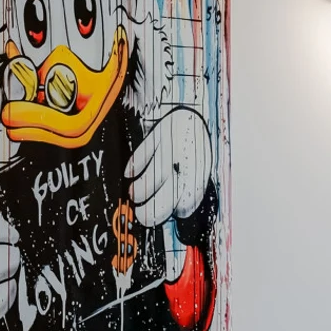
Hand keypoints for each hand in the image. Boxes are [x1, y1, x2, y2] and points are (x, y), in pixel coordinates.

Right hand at [130, 105, 210, 226]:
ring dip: (139, 191)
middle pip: (167, 197)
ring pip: (152, 179)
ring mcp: (172, 149)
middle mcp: (188, 163)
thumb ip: (185, 190)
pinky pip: (141, 156)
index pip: (187, 203)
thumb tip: (168, 212)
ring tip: (134, 194)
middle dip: (150, 213)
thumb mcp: (197, 170)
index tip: (162, 214)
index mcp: (200, 175)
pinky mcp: (159, 135)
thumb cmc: (194, 149)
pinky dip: (133, 168)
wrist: (193, 115)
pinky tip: (130, 174)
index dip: (173, 212)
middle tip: (141, 215)